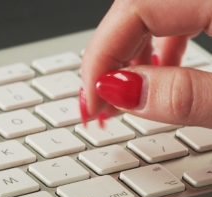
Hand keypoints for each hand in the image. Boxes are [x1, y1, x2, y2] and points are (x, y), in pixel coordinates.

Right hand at [81, 0, 211, 127]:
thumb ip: (185, 94)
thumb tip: (123, 91)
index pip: (136, 8)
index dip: (101, 57)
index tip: (94, 103)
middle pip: (138, 7)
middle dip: (110, 58)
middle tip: (99, 104)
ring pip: (156, 12)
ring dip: (132, 55)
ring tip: (122, 98)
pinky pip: (183, 15)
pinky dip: (163, 47)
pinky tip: (160, 76)